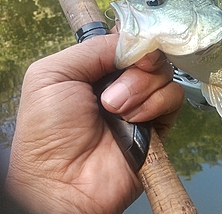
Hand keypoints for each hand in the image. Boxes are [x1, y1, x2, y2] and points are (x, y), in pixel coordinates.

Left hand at [6, 34, 183, 213]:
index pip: (125, 40)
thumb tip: (132, 40)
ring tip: (115, 111)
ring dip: (140, 88)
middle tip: (112, 92)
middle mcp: (120, 82)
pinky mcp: (158, 124)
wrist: (63, 183)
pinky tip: (134, 120)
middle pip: (149, 54)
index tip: (130, 49)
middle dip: (135, 67)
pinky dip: (156, 104)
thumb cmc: (48, 131)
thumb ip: (92, 49)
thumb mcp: (53, 75)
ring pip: (163, 74)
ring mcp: (140, 102)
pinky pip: (173, 98)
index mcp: (94, 68)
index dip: (133, 40)